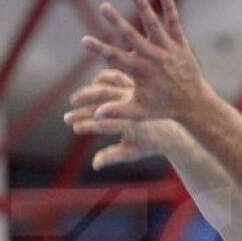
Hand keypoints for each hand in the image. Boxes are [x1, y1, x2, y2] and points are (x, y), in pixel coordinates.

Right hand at [64, 69, 186, 169]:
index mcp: (133, 122)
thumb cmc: (151, 142)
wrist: (175, 125)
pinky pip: (115, 75)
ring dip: (88, 91)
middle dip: (82, 107)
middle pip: (102, 99)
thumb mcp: (132, 152)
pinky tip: (90, 87)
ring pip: (107, 84)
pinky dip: (101, 79)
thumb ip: (113, 157)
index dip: (88, 125)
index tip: (74, 128)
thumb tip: (95, 165)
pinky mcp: (134, 81)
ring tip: (75, 100)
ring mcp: (134, 90)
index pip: (105, 123)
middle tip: (67, 116)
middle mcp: (133, 103)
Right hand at [79, 0, 211, 123]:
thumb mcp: (139, 112)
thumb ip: (117, 112)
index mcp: (139, 72)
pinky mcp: (180, 45)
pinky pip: (175, 24)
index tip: (84, 40)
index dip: (98, 49)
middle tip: (103, 7)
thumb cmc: (163, 108)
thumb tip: (96, 115)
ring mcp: (167, 49)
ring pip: (153, 25)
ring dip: (143, 8)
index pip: (114, 58)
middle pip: (130, 36)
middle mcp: (152, 58)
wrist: (193, 104)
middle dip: (116, 21)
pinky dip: (171, 10)